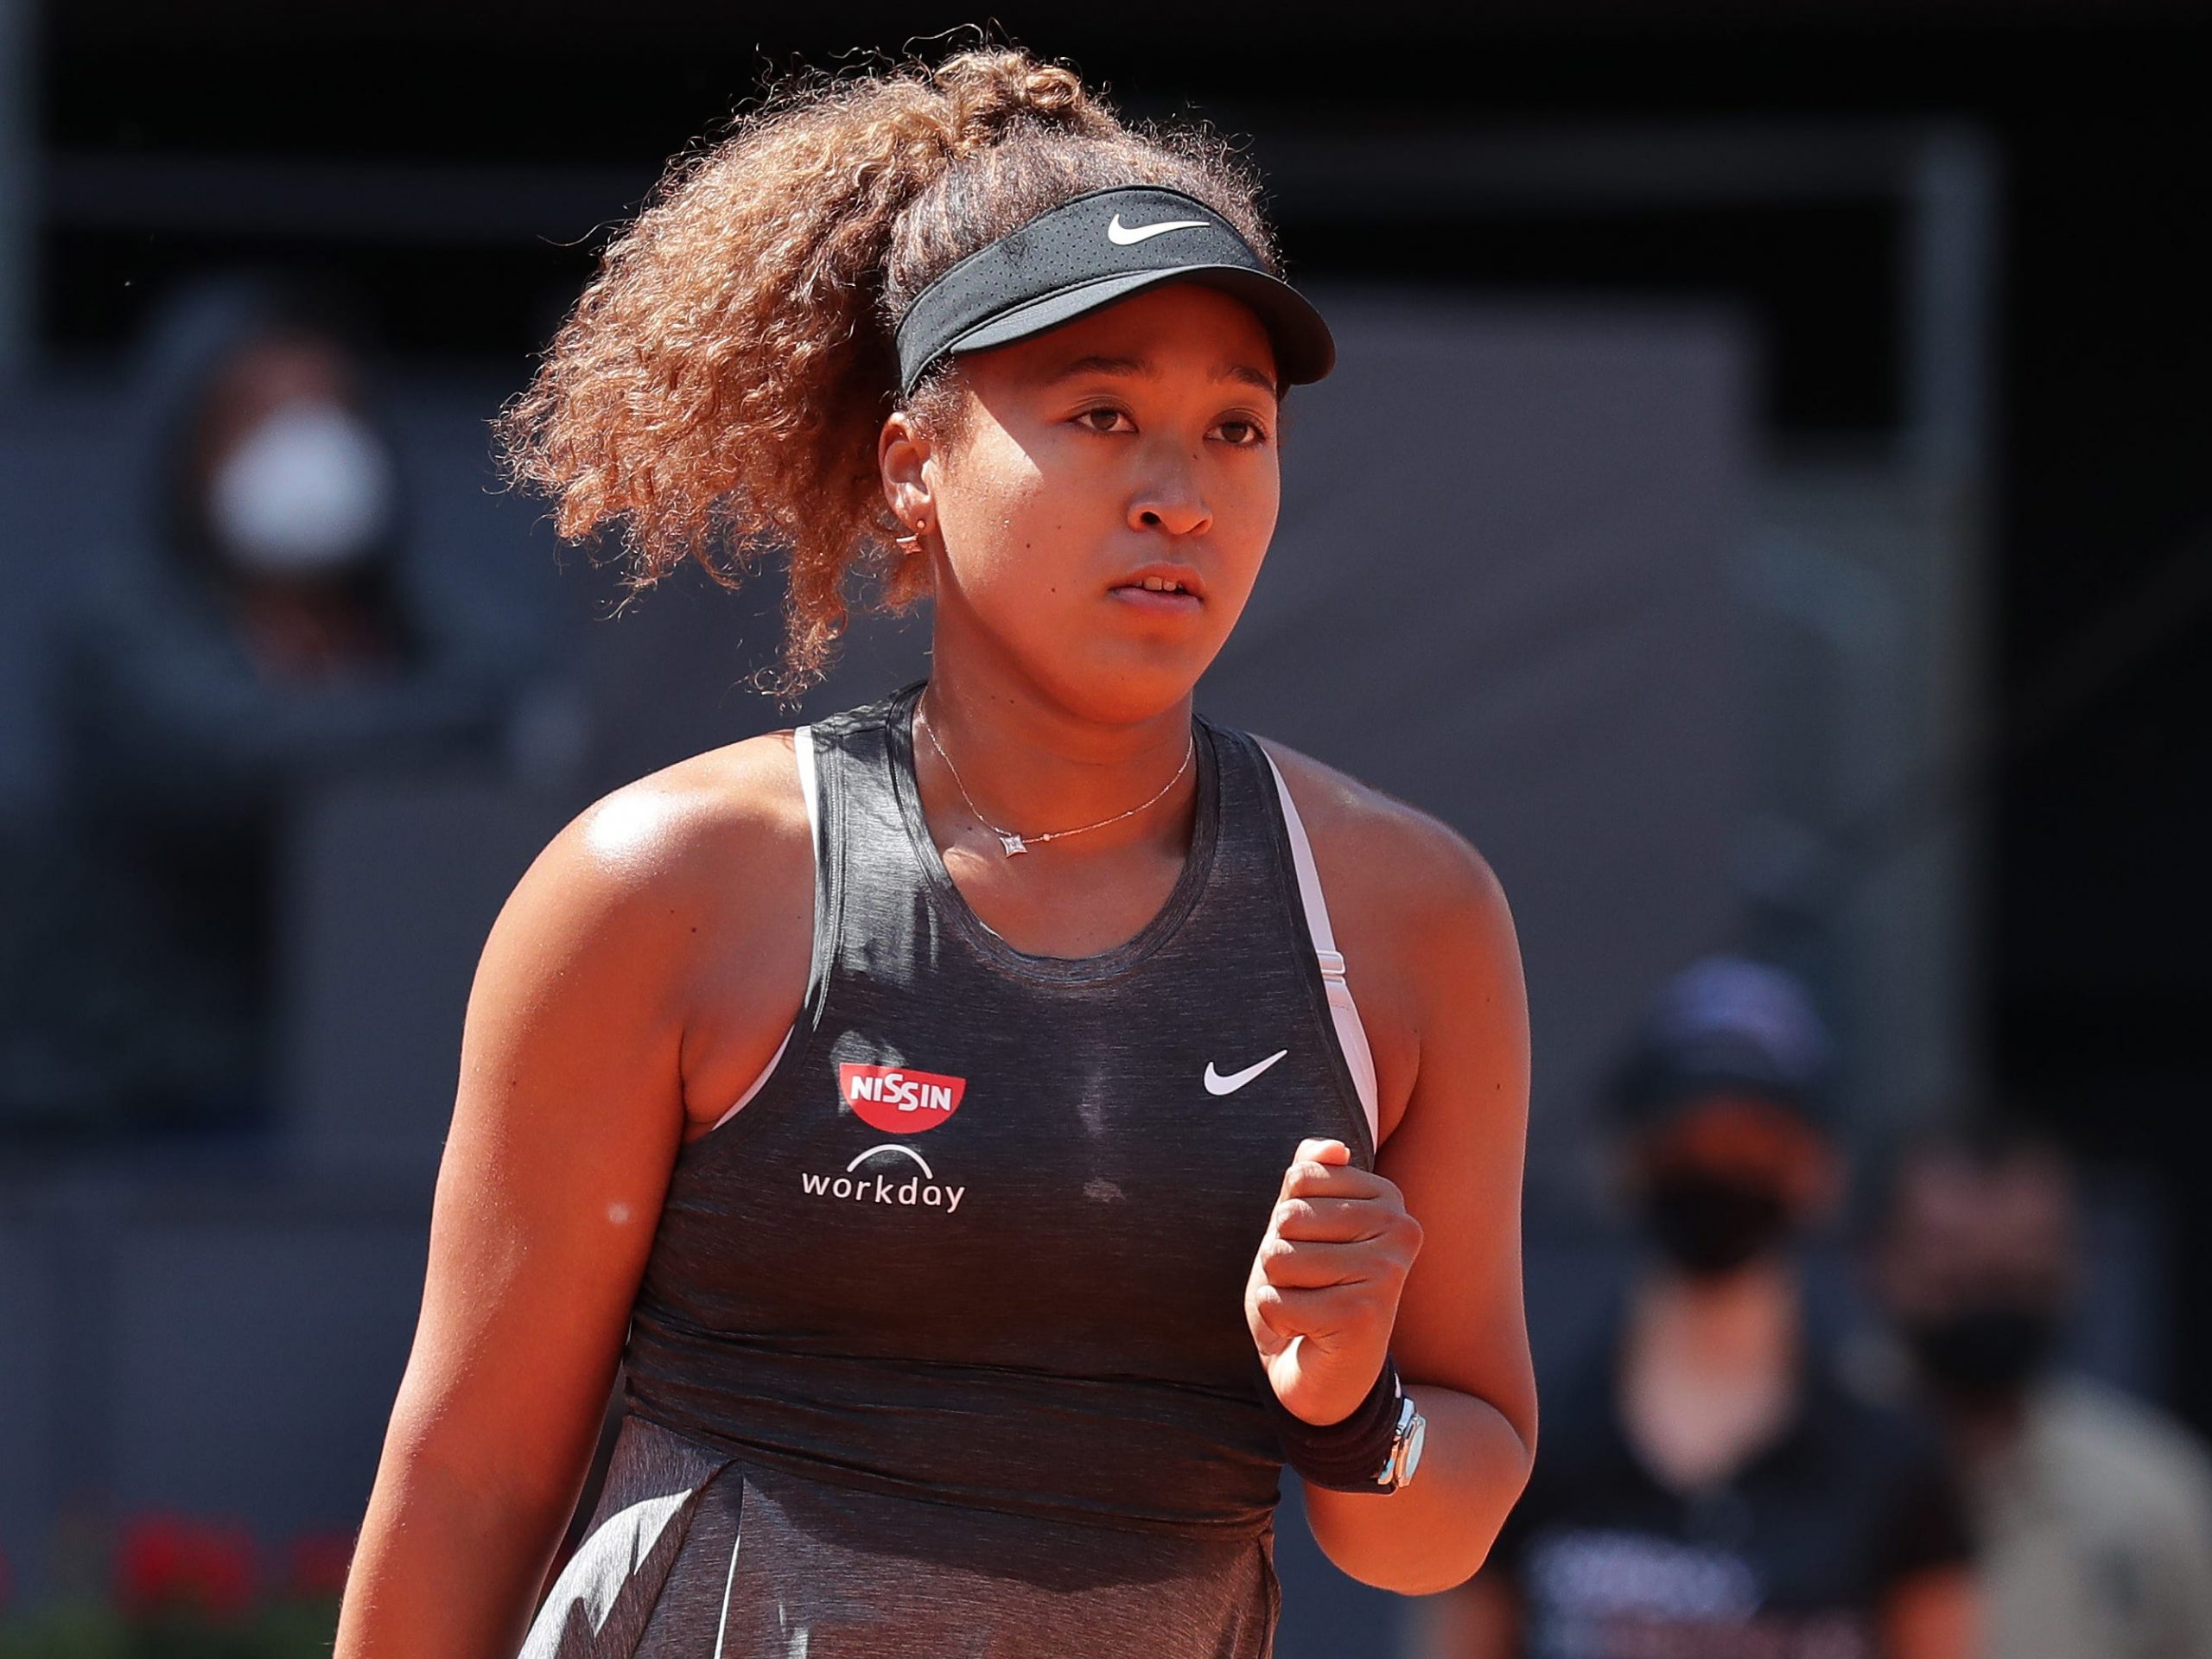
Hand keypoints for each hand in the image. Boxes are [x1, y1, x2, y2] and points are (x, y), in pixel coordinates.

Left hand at [1245, 1137, 1423, 1424]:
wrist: (1323, 1374)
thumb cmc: (1310, 1289)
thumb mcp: (1301, 1223)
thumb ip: (1311, 1173)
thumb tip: (1332, 1147)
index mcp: (1388, 1198)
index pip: (1301, 1177)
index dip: (1286, 1217)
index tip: (1315, 1248)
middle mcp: (1400, 1229)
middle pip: (1288, 1217)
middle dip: (1279, 1255)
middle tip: (1310, 1285)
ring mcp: (1387, 1271)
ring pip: (1279, 1257)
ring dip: (1276, 1288)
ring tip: (1309, 1305)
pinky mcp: (1364, 1314)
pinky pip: (1276, 1301)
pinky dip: (1276, 1320)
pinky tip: (1307, 1332)